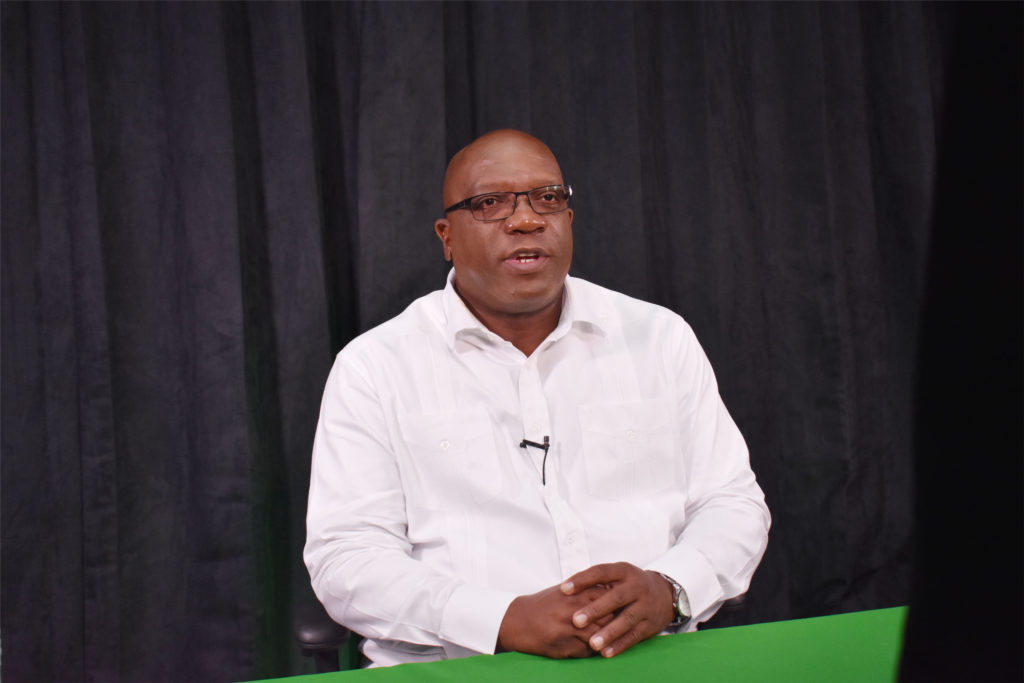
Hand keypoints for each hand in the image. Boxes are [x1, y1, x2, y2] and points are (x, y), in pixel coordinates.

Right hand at [497, 583, 613, 657]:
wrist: (517, 622)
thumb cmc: (543, 605)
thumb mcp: (564, 591)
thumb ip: (586, 589)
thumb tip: (612, 589)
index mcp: (575, 593)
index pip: (607, 597)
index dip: (617, 603)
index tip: (622, 608)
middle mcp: (573, 609)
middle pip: (608, 617)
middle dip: (616, 623)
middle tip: (620, 626)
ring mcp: (569, 629)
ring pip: (599, 636)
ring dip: (605, 639)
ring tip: (608, 639)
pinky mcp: (564, 646)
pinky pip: (587, 651)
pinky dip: (592, 651)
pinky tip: (590, 648)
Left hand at [560, 562, 675, 657]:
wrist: (664, 594)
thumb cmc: (629, 585)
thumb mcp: (617, 576)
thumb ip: (596, 582)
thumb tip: (564, 590)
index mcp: (624, 571)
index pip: (601, 572)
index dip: (582, 579)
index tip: (563, 589)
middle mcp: (637, 586)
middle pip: (616, 598)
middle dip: (596, 609)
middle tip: (576, 620)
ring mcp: (645, 606)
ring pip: (626, 619)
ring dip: (609, 632)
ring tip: (592, 643)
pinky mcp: (650, 624)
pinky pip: (634, 635)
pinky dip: (620, 645)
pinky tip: (606, 653)